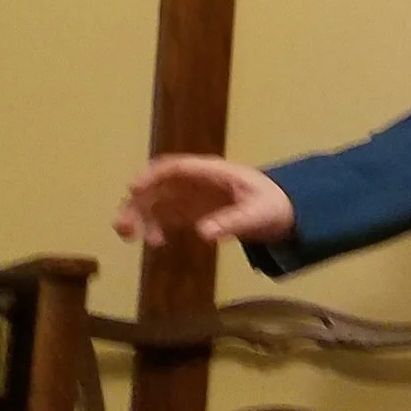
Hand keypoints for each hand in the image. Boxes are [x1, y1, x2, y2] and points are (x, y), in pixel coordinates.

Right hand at [115, 155, 294, 247]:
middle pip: (158, 186)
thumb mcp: (258, 215)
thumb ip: (232, 222)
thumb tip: (203, 233)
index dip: (152, 176)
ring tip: (134, 238)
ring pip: (156, 202)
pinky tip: (156, 243)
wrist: (286, 213)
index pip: (175, 168)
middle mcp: (196, 182)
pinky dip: (155, 227)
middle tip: (124, 226)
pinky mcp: (191, 213)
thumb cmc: (274, 206)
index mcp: (212, 173)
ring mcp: (191, 197)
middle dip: (137, 203)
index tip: (133, 189)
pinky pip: (165, 217)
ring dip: (140, 216)